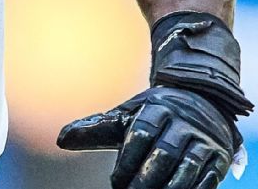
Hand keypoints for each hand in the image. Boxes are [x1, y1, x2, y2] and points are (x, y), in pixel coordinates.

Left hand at [58, 87, 240, 188]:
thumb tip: (61, 139)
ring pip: (188, 165)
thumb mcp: (125, 116)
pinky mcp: (219, 155)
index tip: (115, 182)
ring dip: (170, 187)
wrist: (200, 100)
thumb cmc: (153, 115)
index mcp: (157, 108)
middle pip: (165, 152)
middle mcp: (183, 121)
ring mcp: (203, 138)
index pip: (141, 133)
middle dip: (146, 178)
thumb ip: (95, 128)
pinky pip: (208, 176)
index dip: (127, 159)